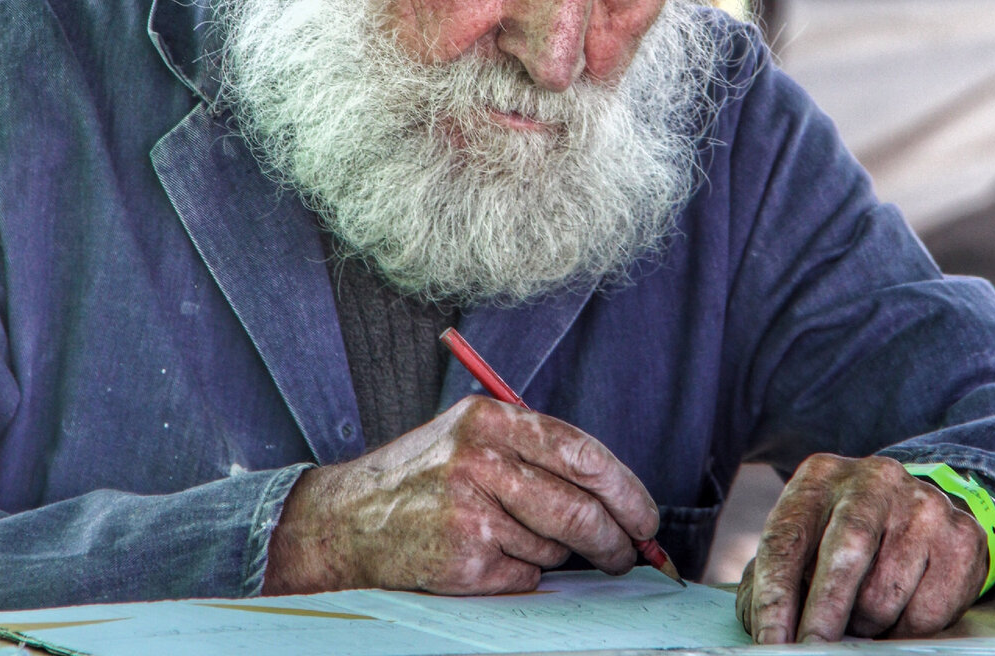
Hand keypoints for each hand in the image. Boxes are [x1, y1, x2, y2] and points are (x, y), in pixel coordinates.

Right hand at [263, 395, 659, 595]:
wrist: (349, 519)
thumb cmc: (425, 475)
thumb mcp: (472, 435)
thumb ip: (534, 450)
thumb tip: (614, 494)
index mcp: (489, 418)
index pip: (580, 451)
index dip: (624, 487)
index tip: (645, 514)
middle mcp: (479, 460)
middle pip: (578, 507)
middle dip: (616, 538)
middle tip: (629, 552)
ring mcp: (470, 512)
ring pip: (554, 545)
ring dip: (554, 551)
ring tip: (516, 535)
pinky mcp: (462, 560)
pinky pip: (525, 575)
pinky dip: (521, 572)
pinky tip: (488, 555)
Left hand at [736, 454, 986, 642]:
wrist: (915, 509)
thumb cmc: (839, 536)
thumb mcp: (804, 538)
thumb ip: (774, 578)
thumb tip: (764, 629)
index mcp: (820, 476)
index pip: (787, 540)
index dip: (774, 599)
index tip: (770, 644)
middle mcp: (873, 479)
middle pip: (845, 554)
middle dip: (823, 614)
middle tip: (810, 651)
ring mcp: (923, 504)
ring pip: (885, 595)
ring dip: (866, 626)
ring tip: (861, 616)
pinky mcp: (962, 536)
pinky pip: (928, 613)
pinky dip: (905, 631)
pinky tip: (898, 611)